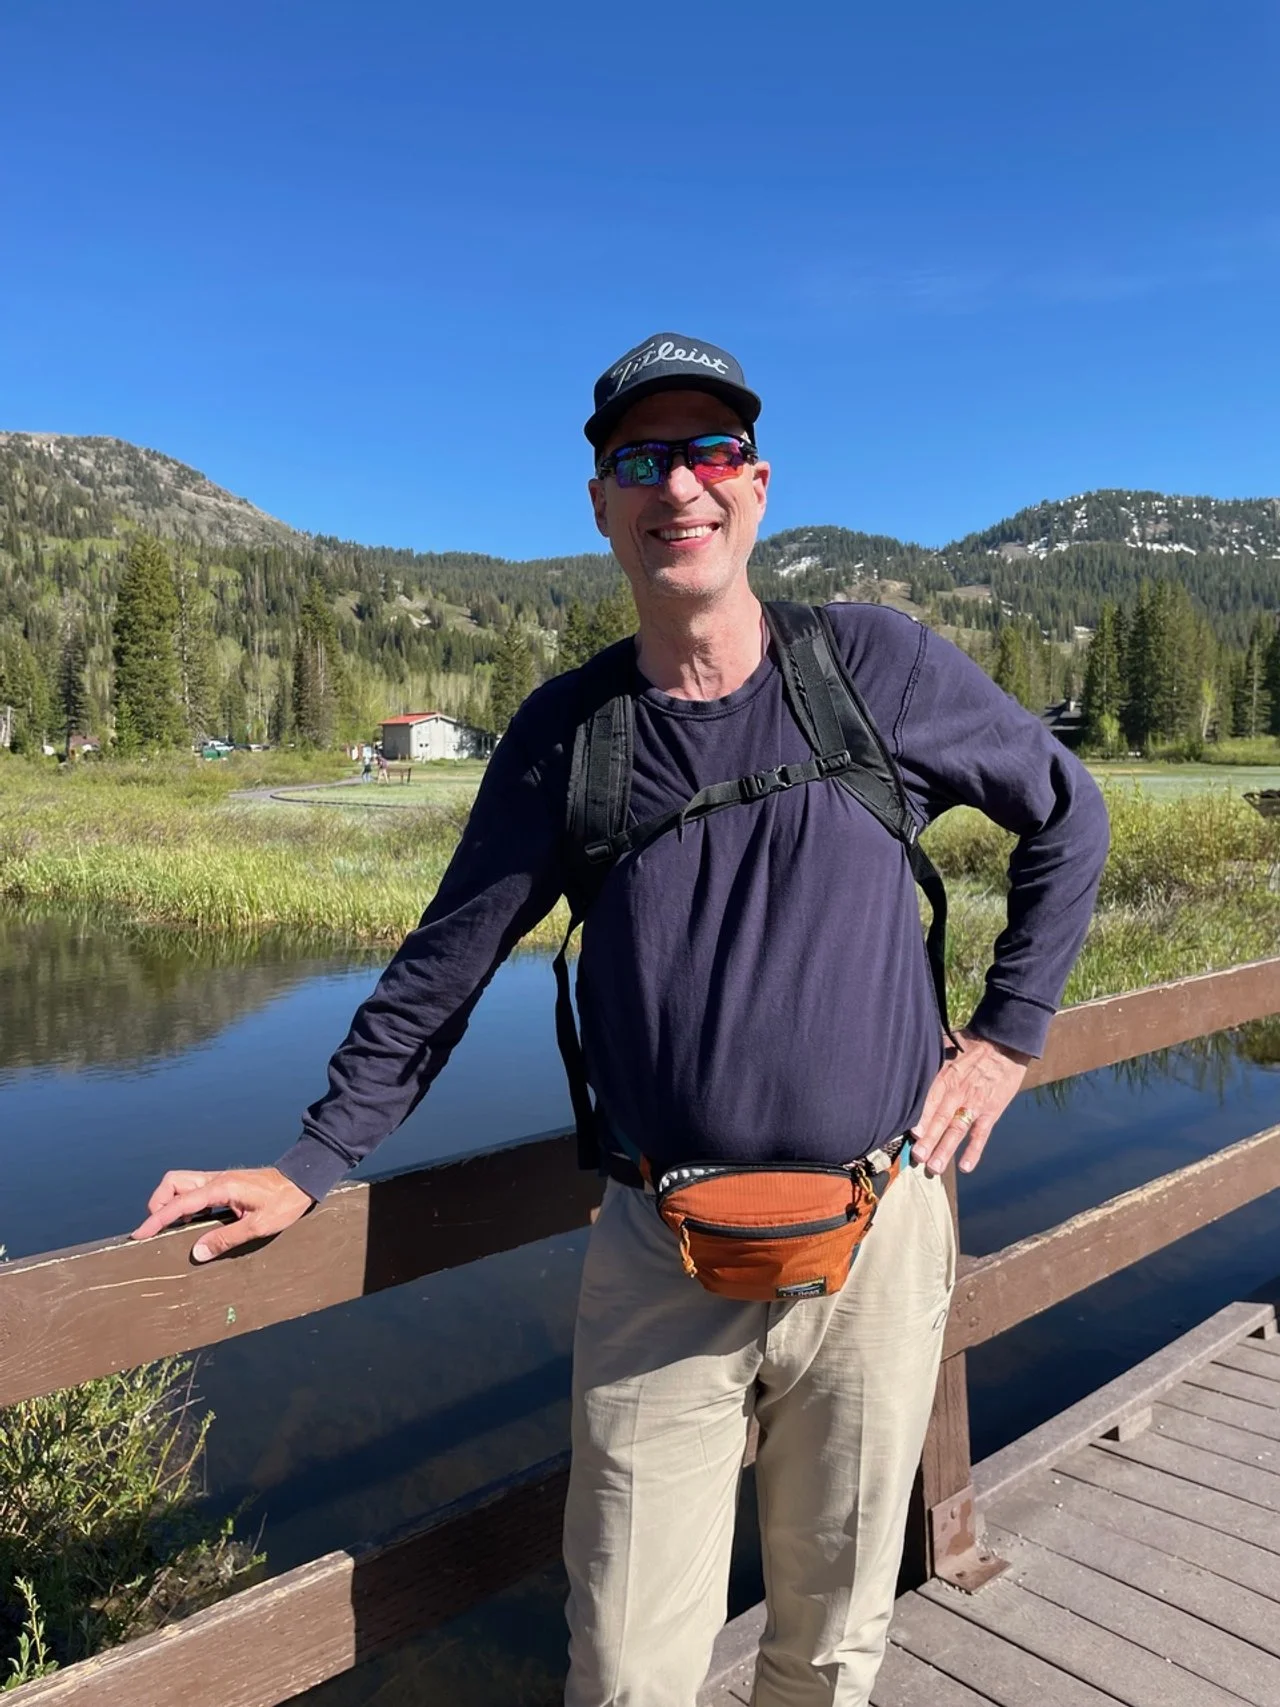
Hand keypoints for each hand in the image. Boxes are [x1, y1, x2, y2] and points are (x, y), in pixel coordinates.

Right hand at [130, 1166, 313, 1262]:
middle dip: (159, 1204)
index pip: (178, 1202)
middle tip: (159, 1229)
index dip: (156, 1219)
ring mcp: (219, 1179)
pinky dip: (186, 1203)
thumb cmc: (284, 1203)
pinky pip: (195, 1189)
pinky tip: (194, 1221)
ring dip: (172, 1203)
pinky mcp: (224, 1183)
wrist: (301, 1182)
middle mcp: (215, 1179)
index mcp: (220, 1187)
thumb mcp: (257, 1225)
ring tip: (174, 1228)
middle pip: (173, 1183)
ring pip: (182, 1184)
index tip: (140, 1235)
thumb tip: (196, 1253)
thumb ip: (225, 1239)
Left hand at [911, 1029, 1030, 1176]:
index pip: (929, 1099)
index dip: (920, 1117)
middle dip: (928, 1139)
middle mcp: (958, 1092)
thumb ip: (930, 1060)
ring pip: (957, 1130)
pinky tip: (965, 1167)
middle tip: (916, 1157)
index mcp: (945, 1076)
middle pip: (940, 1119)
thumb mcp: (948, 1048)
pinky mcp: (991, 1112)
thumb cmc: (973, 1047)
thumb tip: (905, 1060)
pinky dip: (974, 1151)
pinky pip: (981, 1134)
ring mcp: (975, 1104)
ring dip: (946, 1150)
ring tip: (934, 1168)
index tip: (911, 1133)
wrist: (1006, 1046)